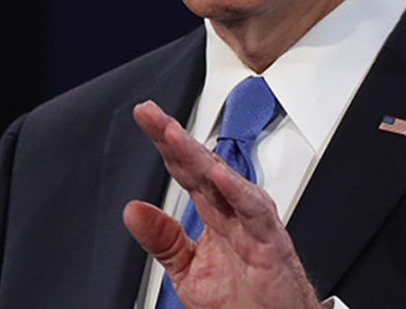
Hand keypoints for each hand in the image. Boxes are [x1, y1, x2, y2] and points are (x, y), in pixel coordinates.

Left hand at [124, 101, 320, 308]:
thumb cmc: (244, 304)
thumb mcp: (188, 271)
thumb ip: (163, 240)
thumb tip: (133, 211)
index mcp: (216, 216)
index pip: (186, 171)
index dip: (165, 144)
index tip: (145, 118)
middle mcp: (235, 214)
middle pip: (202, 166)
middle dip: (175, 137)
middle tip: (150, 114)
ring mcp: (254, 227)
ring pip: (225, 181)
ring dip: (199, 156)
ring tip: (173, 135)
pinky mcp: (272, 246)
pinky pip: (256, 214)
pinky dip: (238, 192)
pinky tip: (218, 174)